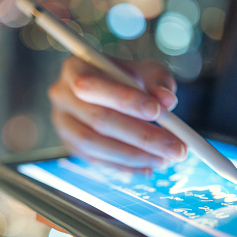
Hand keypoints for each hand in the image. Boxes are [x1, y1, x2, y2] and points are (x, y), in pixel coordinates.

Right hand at [48, 56, 186, 172]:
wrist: (104, 92)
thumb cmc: (125, 78)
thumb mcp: (143, 71)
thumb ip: (157, 82)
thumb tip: (167, 101)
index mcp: (74, 68)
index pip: (93, 85)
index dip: (124, 99)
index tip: (158, 112)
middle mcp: (61, 96)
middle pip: (98, 120)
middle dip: (141, 136)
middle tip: (174, 147)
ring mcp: (63, 124)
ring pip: (95, 145)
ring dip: (134, 156)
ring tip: (164, 160)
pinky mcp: (70, 146)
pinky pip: (96, 161)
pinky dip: (124, 167)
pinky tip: (148, 168)